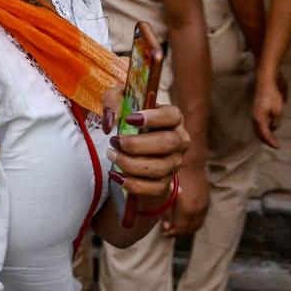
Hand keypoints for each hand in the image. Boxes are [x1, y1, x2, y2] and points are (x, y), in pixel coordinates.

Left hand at [106, 104, 190, 220]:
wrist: (132, 150)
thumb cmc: (129, 120)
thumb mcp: (119, 101)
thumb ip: (113, 101)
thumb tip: (110, 122)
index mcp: (173, 118)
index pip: (172, 116)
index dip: (152, 117)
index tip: (129, 119)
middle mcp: (180, 141)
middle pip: (167, 144)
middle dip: (136, 144)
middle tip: (115, 141)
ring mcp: (175, 164)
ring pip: (158, 168)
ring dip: (130, 164)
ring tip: (111, 155)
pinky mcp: (166, 183)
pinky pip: (153, 189)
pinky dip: (131, 184)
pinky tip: (116, 175)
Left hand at [163, 165, 207, 236]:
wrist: (191, 163)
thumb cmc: (176, 176)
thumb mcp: (167, 195)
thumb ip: (167, 213)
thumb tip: (166, 227)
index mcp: (188, 210)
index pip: (181, 230)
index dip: (171, 233)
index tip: (164, 232)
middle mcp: (198, 210)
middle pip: (190, 230)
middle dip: (179, 232)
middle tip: (170, 229)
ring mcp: (204, 206)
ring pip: (197, 225)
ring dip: (187, 227)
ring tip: (177, 223)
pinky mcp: (207, 201)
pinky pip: (201, 217)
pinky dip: (193, 221)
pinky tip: (185, 216)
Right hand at [251, 75, 284, 148]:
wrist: (266, 81)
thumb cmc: (272, 95)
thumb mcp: (278, 110)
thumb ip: (275, 122)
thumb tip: (273, 128)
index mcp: (259, 119)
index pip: (265, 135)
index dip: (271, 142)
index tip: (278, 147)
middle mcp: (254, 118)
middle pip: (259, 134)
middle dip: (266, 141)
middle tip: (275, 144)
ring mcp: (254, 114)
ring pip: (257, 129)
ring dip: (263, 135)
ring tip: (271, 139)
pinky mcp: (256, 110)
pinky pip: (258, 124)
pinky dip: (262, 129)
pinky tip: (268, 128)